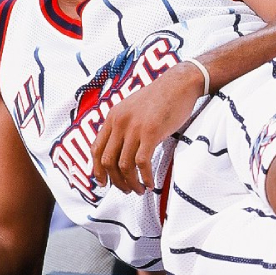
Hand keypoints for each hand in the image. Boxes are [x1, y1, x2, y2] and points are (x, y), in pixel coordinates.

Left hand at [91, 61, 204, 193]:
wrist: (179, 84)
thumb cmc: (160, 97)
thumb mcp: (132, 108)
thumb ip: (123, 125)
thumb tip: (119, 149)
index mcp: (113, 117)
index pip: (96, 149)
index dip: (97, 170)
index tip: (103, 183)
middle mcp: (119, 123)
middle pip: (108, 161)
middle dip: (115, 181)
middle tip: (125, 190)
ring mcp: (134, 127)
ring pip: (124, 165)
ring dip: (131, 183)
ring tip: (139, 189)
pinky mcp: (151, 132)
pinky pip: (142, 162)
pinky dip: (145, 177)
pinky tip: (150, 183)